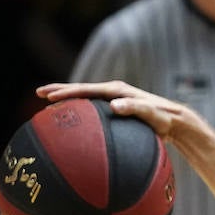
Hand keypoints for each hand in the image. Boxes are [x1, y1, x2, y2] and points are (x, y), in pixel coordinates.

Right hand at [37, 80, 195, 140]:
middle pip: (81, 90)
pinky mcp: (116, 110)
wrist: (175, 121)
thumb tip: (114, 105)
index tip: (49, 97)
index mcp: (117, 91)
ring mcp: (114, 100)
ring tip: (48, 106)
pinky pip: (93, 110)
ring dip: (67, 100)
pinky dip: (80, 112)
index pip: (86, 90)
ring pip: (85, 99)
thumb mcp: (152, 115)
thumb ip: (136, 108)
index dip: (67, 92)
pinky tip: (72, 125)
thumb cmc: (164, 119)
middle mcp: (113, 92)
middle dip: (60, 91)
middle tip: (39, 94)